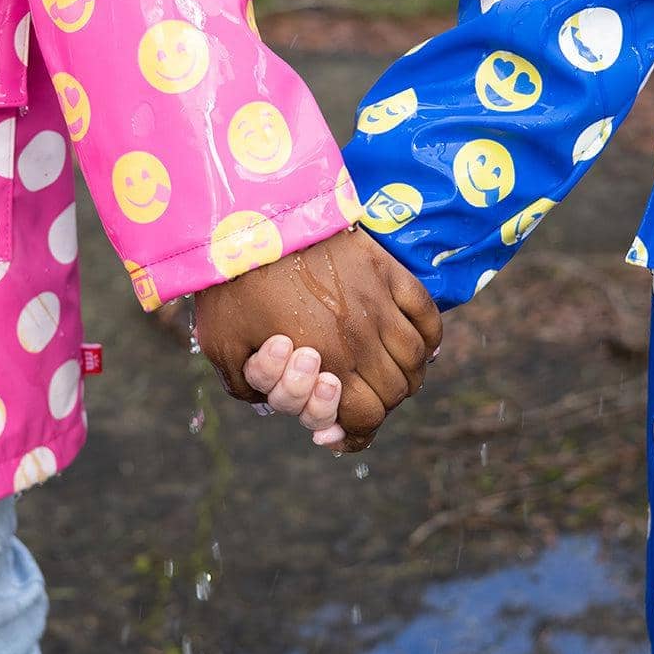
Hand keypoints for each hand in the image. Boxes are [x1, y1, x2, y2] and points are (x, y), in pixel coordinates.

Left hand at [195, 227, 441, 451]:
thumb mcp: (222, 346)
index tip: (340, 432)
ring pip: (415, 359)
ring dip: (407, 376)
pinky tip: (422, 347)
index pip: (364, 417)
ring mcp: (379, 304)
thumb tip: (271, 403)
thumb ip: (248, 386)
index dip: (356, 433)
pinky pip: (426, 315)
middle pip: (394, 392)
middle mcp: (361, 339)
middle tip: (360, 401)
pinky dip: (430, 337)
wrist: (254, 219)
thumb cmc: (233, 284)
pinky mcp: (387, 272)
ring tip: (390, 376)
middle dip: (378, 406)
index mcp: (324, 362)